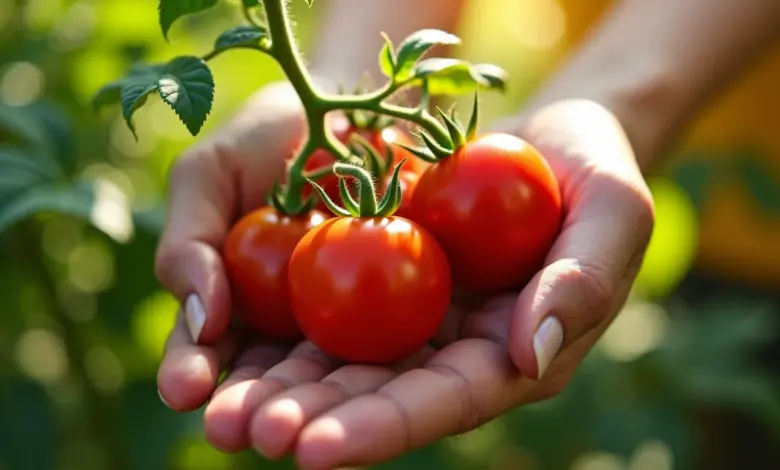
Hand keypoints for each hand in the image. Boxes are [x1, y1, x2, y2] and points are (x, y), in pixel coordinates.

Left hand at [155, 96, 654, 469]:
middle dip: (311, 418)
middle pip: (377, 394)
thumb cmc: (596, 169)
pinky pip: (327, 298)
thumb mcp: (612, 212)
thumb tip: (529, 354)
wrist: (551, 136)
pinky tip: (225, 337)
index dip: (382, 428)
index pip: (444, 402)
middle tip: (242, 434)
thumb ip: (582, 282)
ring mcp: (414, 313)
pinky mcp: (382, 272)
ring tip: (218, 409)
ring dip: (278, 384)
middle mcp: (452, 348)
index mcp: (510, 354)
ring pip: (339, 359)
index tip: (315, 451)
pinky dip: (279, 321)